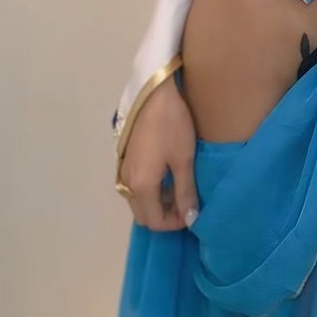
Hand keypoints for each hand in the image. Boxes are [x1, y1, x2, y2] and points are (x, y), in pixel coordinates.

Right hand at [116, 77, 200, 228]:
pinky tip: (166, 175)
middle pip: (143, 215)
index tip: (193, 211)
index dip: (175, 223)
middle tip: (186, 202)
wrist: (154, 93)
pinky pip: (135, 187)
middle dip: (165, 215)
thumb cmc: (172, 125)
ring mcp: (123, 171)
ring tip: (179, 188)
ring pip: (138, 201)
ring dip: (157, 203)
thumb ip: (186, 192)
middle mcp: (127, 183)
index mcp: (141, 186)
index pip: (155, 222)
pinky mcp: (124, 160)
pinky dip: (150, 190)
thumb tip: (191, 220)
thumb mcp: (183, 160)